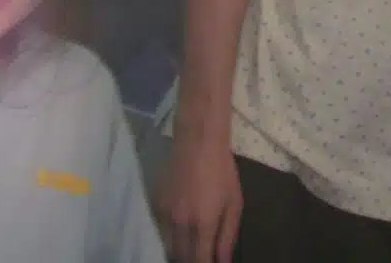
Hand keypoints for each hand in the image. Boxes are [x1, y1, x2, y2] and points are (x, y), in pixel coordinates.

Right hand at [154, 132, 241, 262]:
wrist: (198, 140)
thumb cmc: (222, 170)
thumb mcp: (234, 202)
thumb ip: (227, 236)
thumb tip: (222, 261)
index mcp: (204, 223)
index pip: (199, 261)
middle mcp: (181, 223)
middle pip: (182, 257)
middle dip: (193, 260)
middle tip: (202, 253)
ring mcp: (165, 213)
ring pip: (168, 247)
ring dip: (180, 251)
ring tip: (191, 245)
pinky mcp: (156, 203)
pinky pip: (159, 231)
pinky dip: (168, 237)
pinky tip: (178, 231)